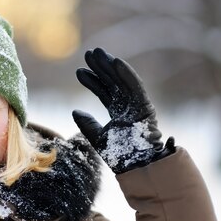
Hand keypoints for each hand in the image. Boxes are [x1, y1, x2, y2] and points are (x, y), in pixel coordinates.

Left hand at [72, 48, 173, 173]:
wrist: (136, 166)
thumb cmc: (120, 156)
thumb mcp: (98, 138)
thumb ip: (87, 124)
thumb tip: (75, 111)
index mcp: (119, 113)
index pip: (104, 92)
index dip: (92, 81)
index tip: (79, 71)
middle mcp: (129, 106)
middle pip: (113, 83)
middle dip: (101, 68)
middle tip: (88, 54)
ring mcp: (137, 105)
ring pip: (122, 81)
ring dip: (110, 66)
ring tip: (97, 54)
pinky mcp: (145, 106)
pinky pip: (135, 86)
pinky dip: (126, 73)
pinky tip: (115, 62)